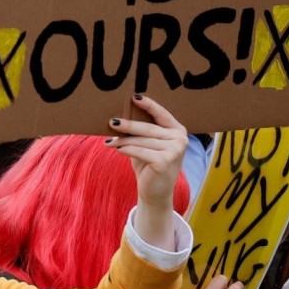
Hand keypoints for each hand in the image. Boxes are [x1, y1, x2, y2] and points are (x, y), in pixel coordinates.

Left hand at [110, 94, 186, 246]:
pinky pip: (140, 151)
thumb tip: (120, 115)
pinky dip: (127, 150)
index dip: (148, 104)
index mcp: (177, 130)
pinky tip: (118, 149)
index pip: (161, 114)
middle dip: (127, 125)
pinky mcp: (165, 162)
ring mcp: (175, 151)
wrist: (155, 191)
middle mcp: (180, 139)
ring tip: (108, 142)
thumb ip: (142, 130)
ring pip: (142, 140)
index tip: (133, 96)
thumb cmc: (148, 162)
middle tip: (111, 122)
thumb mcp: (147, 143)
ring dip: (122, 140)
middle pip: (148, 128)